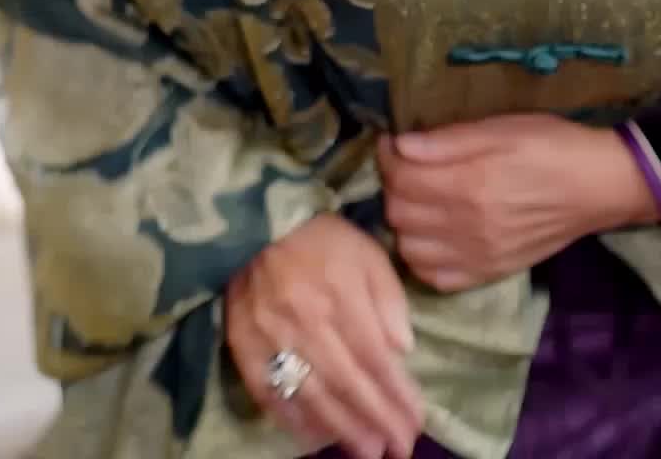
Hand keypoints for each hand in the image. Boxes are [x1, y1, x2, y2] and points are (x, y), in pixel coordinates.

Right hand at [224, 212, 424, 458]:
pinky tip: (315, 438)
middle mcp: (308, 322)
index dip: (397, 395)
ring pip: (312, 394)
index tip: (416, 421)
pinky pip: (269, 393)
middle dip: (376, 421)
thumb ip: (388, 299)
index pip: (375, 358)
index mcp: (341, 295)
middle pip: (348, 383)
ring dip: (342, 430)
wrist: (258, 224)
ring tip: (367, 453)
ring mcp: (272, 338)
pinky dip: (293, 420)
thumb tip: (403, 349)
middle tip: (399, 448)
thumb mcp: (367, 254)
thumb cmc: (322, 240)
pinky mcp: (244, 347)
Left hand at [378, 114, 658, 293]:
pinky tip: (434, 234)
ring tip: (420, 200)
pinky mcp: (489, 273)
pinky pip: (436, 278)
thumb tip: (400, 145)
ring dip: (404, 223)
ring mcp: (478, 255)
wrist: (597, 187)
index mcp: (470, 183)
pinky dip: (424, 257)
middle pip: (399, 213)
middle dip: (394, 186)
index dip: (388, 155)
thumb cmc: (550, 145)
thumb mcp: (501, 127)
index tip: (395, 142)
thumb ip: (448, 140)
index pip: (401, 177)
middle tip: (408, 167)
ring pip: (410, 249)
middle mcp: (468, 226)